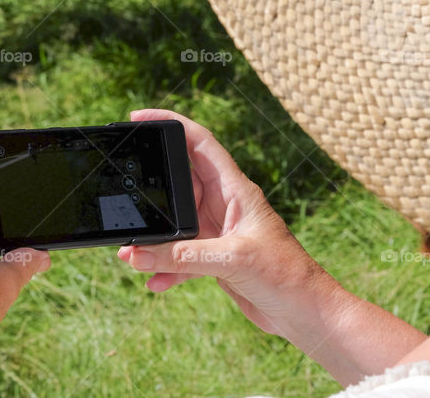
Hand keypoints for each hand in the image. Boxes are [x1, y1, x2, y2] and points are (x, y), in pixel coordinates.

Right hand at [117, 109, 328, 336]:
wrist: (306, 312)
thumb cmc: (285, 274)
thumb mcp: (232, 258)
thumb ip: (182, 256)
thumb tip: (137, 253)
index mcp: (235, 189)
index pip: (200, 142)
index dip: (171, 124)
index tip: (139, 118)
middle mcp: (225, 205)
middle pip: (179, 183)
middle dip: (151, 191)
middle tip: (123, 198)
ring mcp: (219, 231)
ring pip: (176, 224)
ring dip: (154, 239)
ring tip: (129, 255)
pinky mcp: (216, 258)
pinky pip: (181, 256)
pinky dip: (166, 267)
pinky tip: (155, 282)